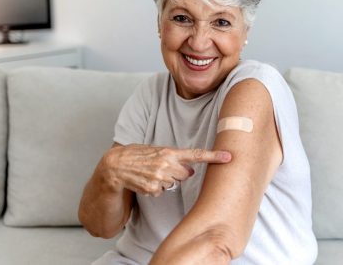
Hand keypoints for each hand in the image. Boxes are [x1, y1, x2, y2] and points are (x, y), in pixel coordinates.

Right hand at [99, 145, 231, 196]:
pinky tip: (143, 181)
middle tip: (161, 168)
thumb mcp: (155, 151)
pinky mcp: (152, 189)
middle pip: (185, 174)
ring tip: (148, 174)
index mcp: (168, 152)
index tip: (229, 157)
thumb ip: (173, 158)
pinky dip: (154, 188)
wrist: (113, 167)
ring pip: (172, 184)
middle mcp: (166, 164)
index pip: (195, 155)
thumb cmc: (134, 156)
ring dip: (164, 181)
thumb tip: (190, 171)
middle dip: (177, 173)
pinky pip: (161, 192)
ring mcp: (159, 178)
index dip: (213, 157)